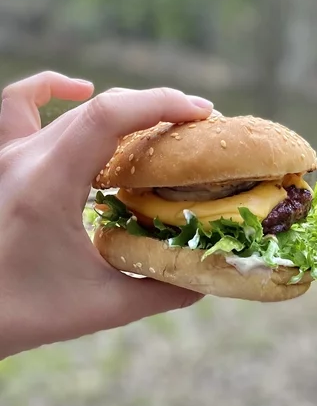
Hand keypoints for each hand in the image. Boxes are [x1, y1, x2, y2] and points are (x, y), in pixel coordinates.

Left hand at [0, 71, 213, 359]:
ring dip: (114, 105)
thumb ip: (161, 291)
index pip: (107, 116)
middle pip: (97, 110)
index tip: (200, 113)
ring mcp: (4, 157)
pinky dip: (48, 90)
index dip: (159, 104)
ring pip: (65, 108)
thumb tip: (208, 279)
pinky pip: (16, 106)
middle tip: (194, 130)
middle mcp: (23, 159)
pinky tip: (76, 90)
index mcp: (49, 184)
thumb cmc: (27, 314)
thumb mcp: (103, 307)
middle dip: (153, 110)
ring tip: (150, 116)